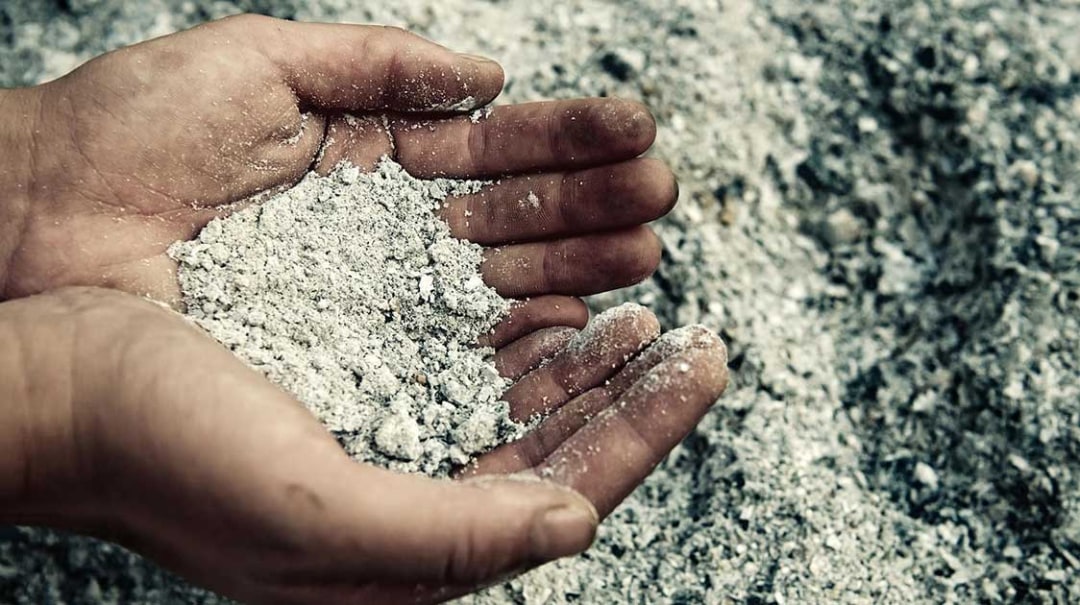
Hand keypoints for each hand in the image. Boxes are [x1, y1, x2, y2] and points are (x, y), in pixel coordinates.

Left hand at [0, 13, 675, 333]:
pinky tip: (576, 326)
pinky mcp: (353, 365)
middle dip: (593, 208)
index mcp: (371, 161)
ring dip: (578, 270)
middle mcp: (385, 239)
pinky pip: (452, 353)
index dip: (566, 143)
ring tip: (644, 256)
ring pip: (498, 287)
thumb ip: (380, 63)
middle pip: (513, 222)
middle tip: (660, 199)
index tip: (634, 131)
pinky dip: (518, 341)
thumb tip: (492, 73)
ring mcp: (374, 306)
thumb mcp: (262, 64)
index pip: (493, 151)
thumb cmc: (128, 138)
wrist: (34, 225)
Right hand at [0, 288, 727, 603]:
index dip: (644, 432)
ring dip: (584, 362)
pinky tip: (548, 309)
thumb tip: (572, 524)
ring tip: (638, 317)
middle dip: (631, 396)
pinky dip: (517, 336)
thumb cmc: (164, 459)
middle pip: (556, 449)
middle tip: (694, 341)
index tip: (703, 365)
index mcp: (407, 550)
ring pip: (518, 404)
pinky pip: (465, 363)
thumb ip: (450, 534)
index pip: (564, 494)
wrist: (63, 390)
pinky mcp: (357, 385)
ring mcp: (386, 441)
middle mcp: (407, 502)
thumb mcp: (315, 517)